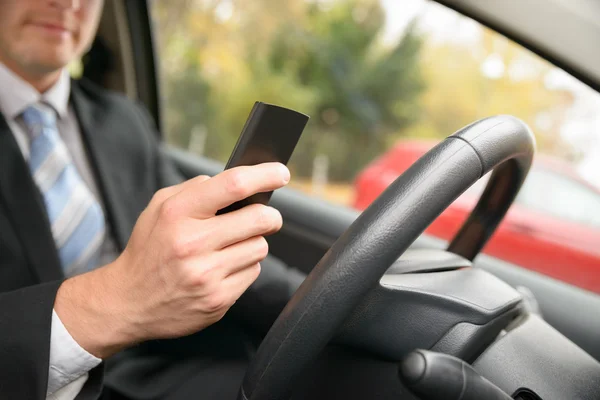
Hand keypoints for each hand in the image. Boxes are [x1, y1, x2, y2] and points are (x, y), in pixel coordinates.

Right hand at [54, 162, 289, 357]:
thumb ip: (193, 190)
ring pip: (260, 247)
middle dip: (270, 215)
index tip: (280, 173)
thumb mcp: (157, 209)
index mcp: (177, 214)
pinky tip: (222, 269)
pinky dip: (244, 267)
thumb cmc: (149, 250)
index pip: (233, 185)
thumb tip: (234, 182)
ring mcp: (206, 275)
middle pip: (259, 218)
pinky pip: (252, 273)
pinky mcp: (218, 300)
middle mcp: (192, 244)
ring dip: (252, 243)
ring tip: (230, 247)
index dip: (265, 175)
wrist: (128, 303)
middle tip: (266, 216)